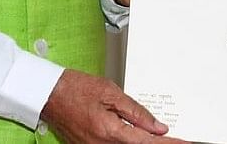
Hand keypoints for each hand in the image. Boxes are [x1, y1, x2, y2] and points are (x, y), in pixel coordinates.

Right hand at [41, 69, 187, 143]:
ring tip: (160, 138)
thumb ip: (137, 112)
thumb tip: (158, 127)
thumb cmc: (75, 88)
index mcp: (109, 131)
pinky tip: (139, 137)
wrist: (47, 93)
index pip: (147, 142)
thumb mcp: (111, 93)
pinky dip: (128, 143)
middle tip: (178, 140)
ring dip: (143, 143)